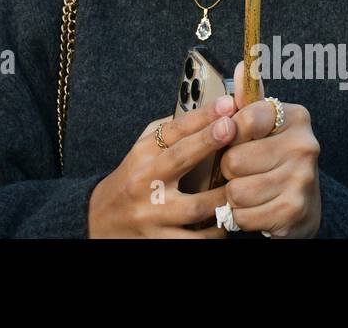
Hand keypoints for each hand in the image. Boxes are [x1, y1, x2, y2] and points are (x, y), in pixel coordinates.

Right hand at [87, 94, 238, 237]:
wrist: (100, 222)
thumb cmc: (131, 181)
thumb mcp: (142, 151)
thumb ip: (168, 134)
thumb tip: (208, 113)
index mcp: (143, 155)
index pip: (172, 130)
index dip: (201, 116)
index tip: (226, 104)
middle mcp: (144, 182)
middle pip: (179, 159)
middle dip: (208, 141)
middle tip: (234, 126)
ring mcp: (152, 215)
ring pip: (196, 207)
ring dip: (225, 196)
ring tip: (248, 185)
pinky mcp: (159, 242)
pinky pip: (197, 240)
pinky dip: (218, 231)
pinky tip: (230, 221)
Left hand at [218, 62, 321, 237]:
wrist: (301, 205)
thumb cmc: (273, 158)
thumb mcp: (263, 126)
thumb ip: (249, 98)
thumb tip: (241, 65)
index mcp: (296, 117)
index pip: (244, 118)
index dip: (228, 133)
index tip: (233, 138)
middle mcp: (305, 146)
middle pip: (234, 159)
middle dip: (229, 170)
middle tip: (241, 170)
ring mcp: (302, 180)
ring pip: (236, 190)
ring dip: (233, 196)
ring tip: (247, 190)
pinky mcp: (295, 212)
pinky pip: (244, 215)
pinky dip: (240, 217)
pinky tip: (254, 209)